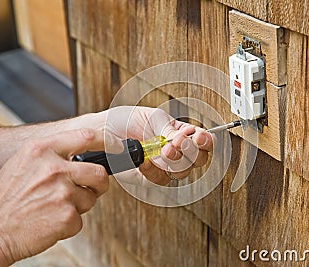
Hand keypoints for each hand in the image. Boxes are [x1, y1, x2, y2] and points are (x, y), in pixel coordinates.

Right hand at [0, 129, 113, 264]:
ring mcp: (62, 192)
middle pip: (99, 172)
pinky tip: (50, 220)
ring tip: (54, 207)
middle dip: (99, 184)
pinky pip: (80, 219)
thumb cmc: (7, 197)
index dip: (108, 142)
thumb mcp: (25, 162)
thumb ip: (54, 154)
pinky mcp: (66, 216)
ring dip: (79, 205)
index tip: (117, 147)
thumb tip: (86, 154)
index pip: (86, 137)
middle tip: (90, 189)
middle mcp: (54, 168)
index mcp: (42, 150)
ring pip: (91, 198)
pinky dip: (69, 223)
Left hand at [77, 106, 213, 184]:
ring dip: (175, 161)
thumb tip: (183, 139)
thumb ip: (169, 129)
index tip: (198, 137)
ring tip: (162, 150)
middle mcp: (175, 151)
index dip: (205, 141)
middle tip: (177, 143)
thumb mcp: (152, 117)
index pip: (202, 141)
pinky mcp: (149, 177)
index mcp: (180, 133)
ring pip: (182, 172)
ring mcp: (163, 165)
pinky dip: (154, 170)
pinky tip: (146, 161)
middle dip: (191, 152)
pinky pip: (160, 179)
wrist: (103, 131)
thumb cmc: (127, 120)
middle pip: (198, 160)